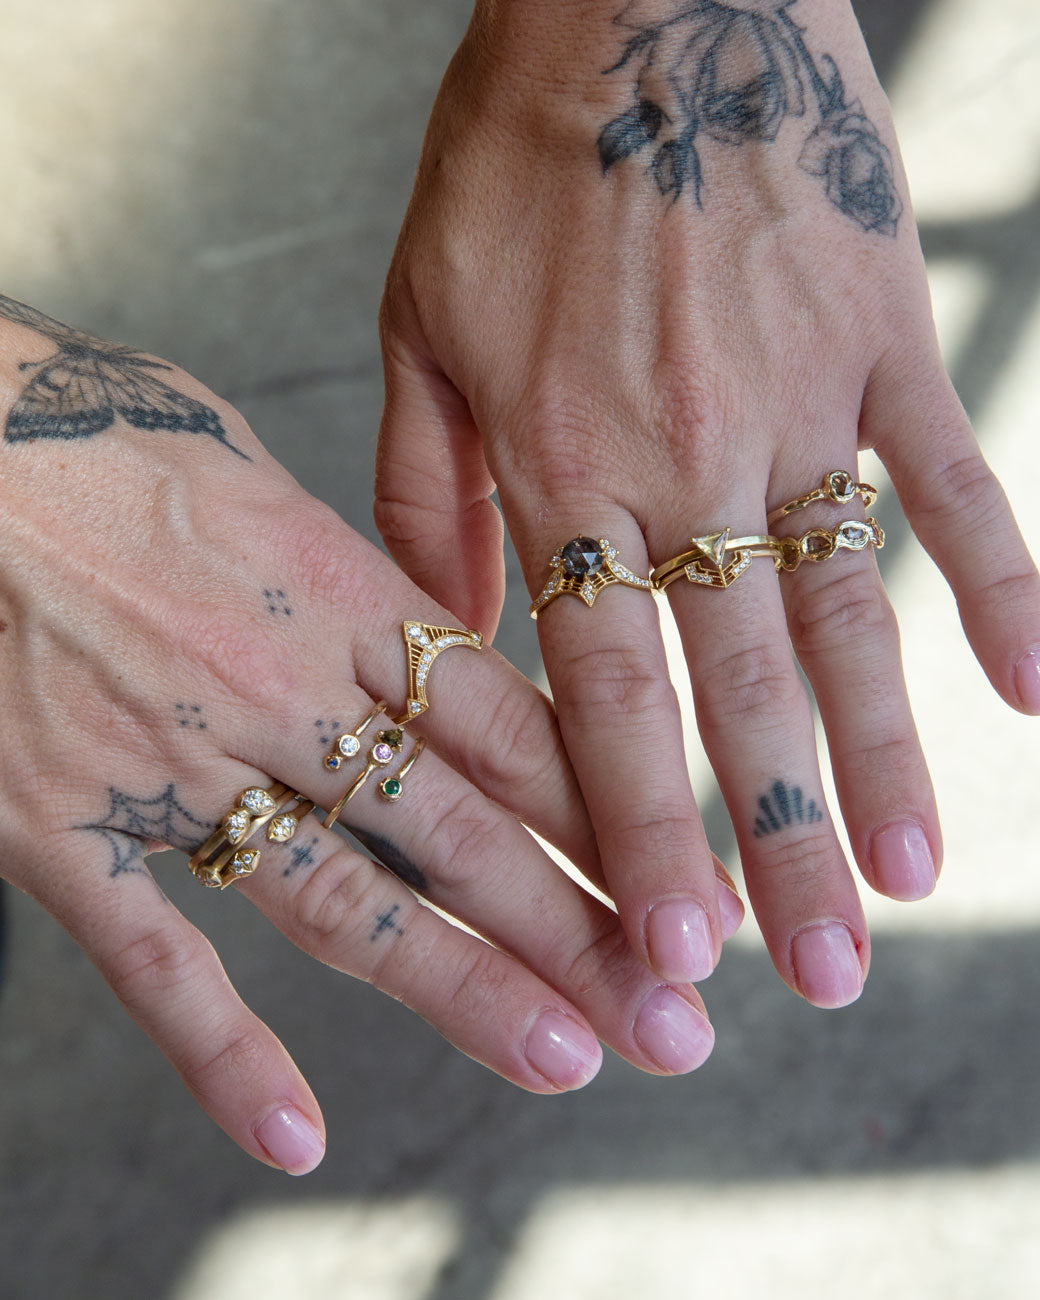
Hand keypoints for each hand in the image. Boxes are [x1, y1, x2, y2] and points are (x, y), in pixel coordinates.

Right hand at [0, 293, 738, 1174]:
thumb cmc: (97, 431)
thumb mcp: (257, 465)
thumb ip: (353, 558)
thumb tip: (431, 612)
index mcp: (334, 590)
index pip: (508, 725)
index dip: (605, 812)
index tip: (680, 880)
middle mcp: (275, 689)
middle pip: (460, 829)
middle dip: (577, 926)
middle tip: (673, 1013)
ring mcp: (171, 767)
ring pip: (344, 903)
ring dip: (466, 990)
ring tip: (568, 1057)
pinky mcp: (58, 825)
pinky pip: (154, 957)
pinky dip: (221, 1051)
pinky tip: (291, 1130)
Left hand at [375, 0, 1039, 1003]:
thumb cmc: (511, 163)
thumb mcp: (419, 326)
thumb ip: (431, 493)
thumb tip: (454, 628)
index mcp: (566, 466)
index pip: (603, 693)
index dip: (640, 830)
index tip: (670, 949)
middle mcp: (689, 460)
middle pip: (737, 690)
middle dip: (771, 846)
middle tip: (816, 980)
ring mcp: (802, 404)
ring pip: (848, 617)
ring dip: (880, 758)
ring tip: (908, 882)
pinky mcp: (885, 342)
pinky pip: (958, 481)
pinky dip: (1005, 585)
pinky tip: (1036, 693)